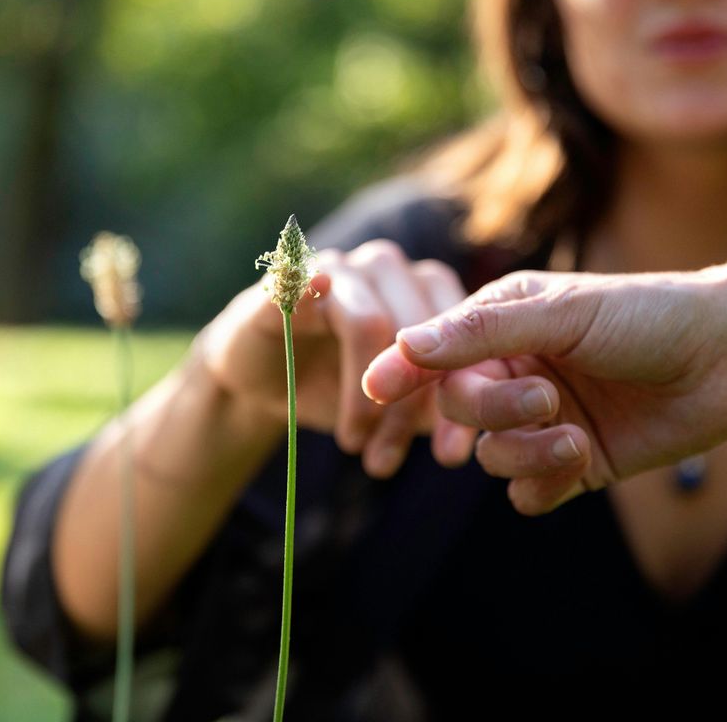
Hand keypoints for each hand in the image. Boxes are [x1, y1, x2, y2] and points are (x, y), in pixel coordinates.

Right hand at [200, 239, 476, 477]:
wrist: (257, 380)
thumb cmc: (336, 386)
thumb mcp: (395, 405)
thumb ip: (435, 409)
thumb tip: (468, 442)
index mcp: (424, 288)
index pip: (463, 335)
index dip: (460, 395)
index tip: (452, 457)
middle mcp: (386, 269)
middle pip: (421, 331)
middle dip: (410, 405)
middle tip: (393, 460)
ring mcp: (336, 267)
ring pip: (372, 324)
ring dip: (365, 397)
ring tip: (357, 447)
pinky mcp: (285, 281)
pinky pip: (303, 291)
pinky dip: (313, 320)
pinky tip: (313, 342)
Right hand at [362, 268, 726, 512]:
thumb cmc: (648, 314)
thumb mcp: (563, 311)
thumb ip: (482, 330)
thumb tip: (406, 344)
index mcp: (504, 327)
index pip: (436, 356)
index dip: (404, 373)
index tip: (372, 388)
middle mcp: (516, 374)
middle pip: (461, 411)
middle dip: (495, 413)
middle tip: (547, 400)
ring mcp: (543, 422)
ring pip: (493, 457)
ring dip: (526, 452)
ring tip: (574, 437)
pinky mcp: (574, 463)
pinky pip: (527, 493)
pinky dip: (542, 485)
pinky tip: (577, 463)